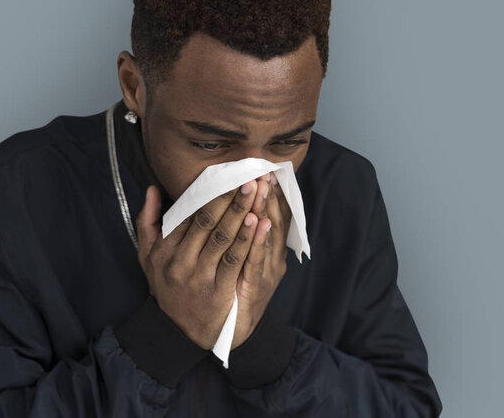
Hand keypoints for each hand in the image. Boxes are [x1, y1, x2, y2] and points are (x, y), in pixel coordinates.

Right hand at [135, 180, 259, 349]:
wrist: (178, 332)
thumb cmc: (166, 287)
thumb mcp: (147, 257)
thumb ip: (148, 222)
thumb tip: (153, 189)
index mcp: (164, 250)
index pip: (187, 215)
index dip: (209, 193)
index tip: (226, 175)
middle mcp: (180, 262)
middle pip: (208, 223)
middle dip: (229, 197)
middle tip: (246, 176)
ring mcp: (200, 278)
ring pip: (224, 239)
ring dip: (241, 212)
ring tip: (256, 191)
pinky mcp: (219, 292)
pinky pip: (236, 262)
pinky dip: (248, 240)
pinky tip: (259, 222)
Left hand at [231, 171, 291, 349]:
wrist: (232, 332)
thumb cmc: (235, 293)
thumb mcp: (244, 262)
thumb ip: (242, 235)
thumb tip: (242, 209)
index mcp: (267, 250)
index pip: (271, 215)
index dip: (268, 194)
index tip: (262, 171)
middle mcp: (272, 258)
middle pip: (272, 220)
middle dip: (267, 195)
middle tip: (263, 171)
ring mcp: (267, 271)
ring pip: (268, 236)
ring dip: (265, 209)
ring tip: (263, 186)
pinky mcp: (257, 286)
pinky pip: (257, 260)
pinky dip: (259, 240)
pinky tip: (258, 221)